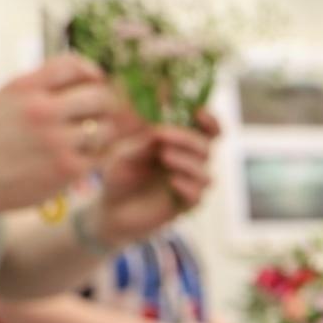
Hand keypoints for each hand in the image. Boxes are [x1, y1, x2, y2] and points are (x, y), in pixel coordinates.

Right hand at [0, 55, 141, 215]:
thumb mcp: (6, 100)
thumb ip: (41, 87)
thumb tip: (89, 74)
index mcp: (24, 88)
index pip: (73, 65)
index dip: (91, 73)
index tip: (94, 83)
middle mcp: (42, 110)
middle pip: (100, 96)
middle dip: (104, 105)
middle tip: (98, 115)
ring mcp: (57, 140)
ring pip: (107, 127)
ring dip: (103, 132)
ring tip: (89, 138)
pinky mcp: (69, 169)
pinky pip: (104, 155)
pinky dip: (99, 155)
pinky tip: (85, 156)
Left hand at [91, 111, 216, 245]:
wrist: (112, 209)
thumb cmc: (119, 175)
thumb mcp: (125, 153)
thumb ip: (143, 142)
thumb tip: (159, 132)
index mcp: (181, 145)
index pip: (208, 131)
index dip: (209, 121)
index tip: (198, 113)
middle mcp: (191, 163)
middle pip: (208, 148)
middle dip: (188, 139)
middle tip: (163, 135)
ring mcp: (190, 184)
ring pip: (206, 173)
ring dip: (188, 162)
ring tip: (164, 157)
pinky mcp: (185, 205)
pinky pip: (198, 195)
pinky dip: (188, 186)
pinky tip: (173, 182)